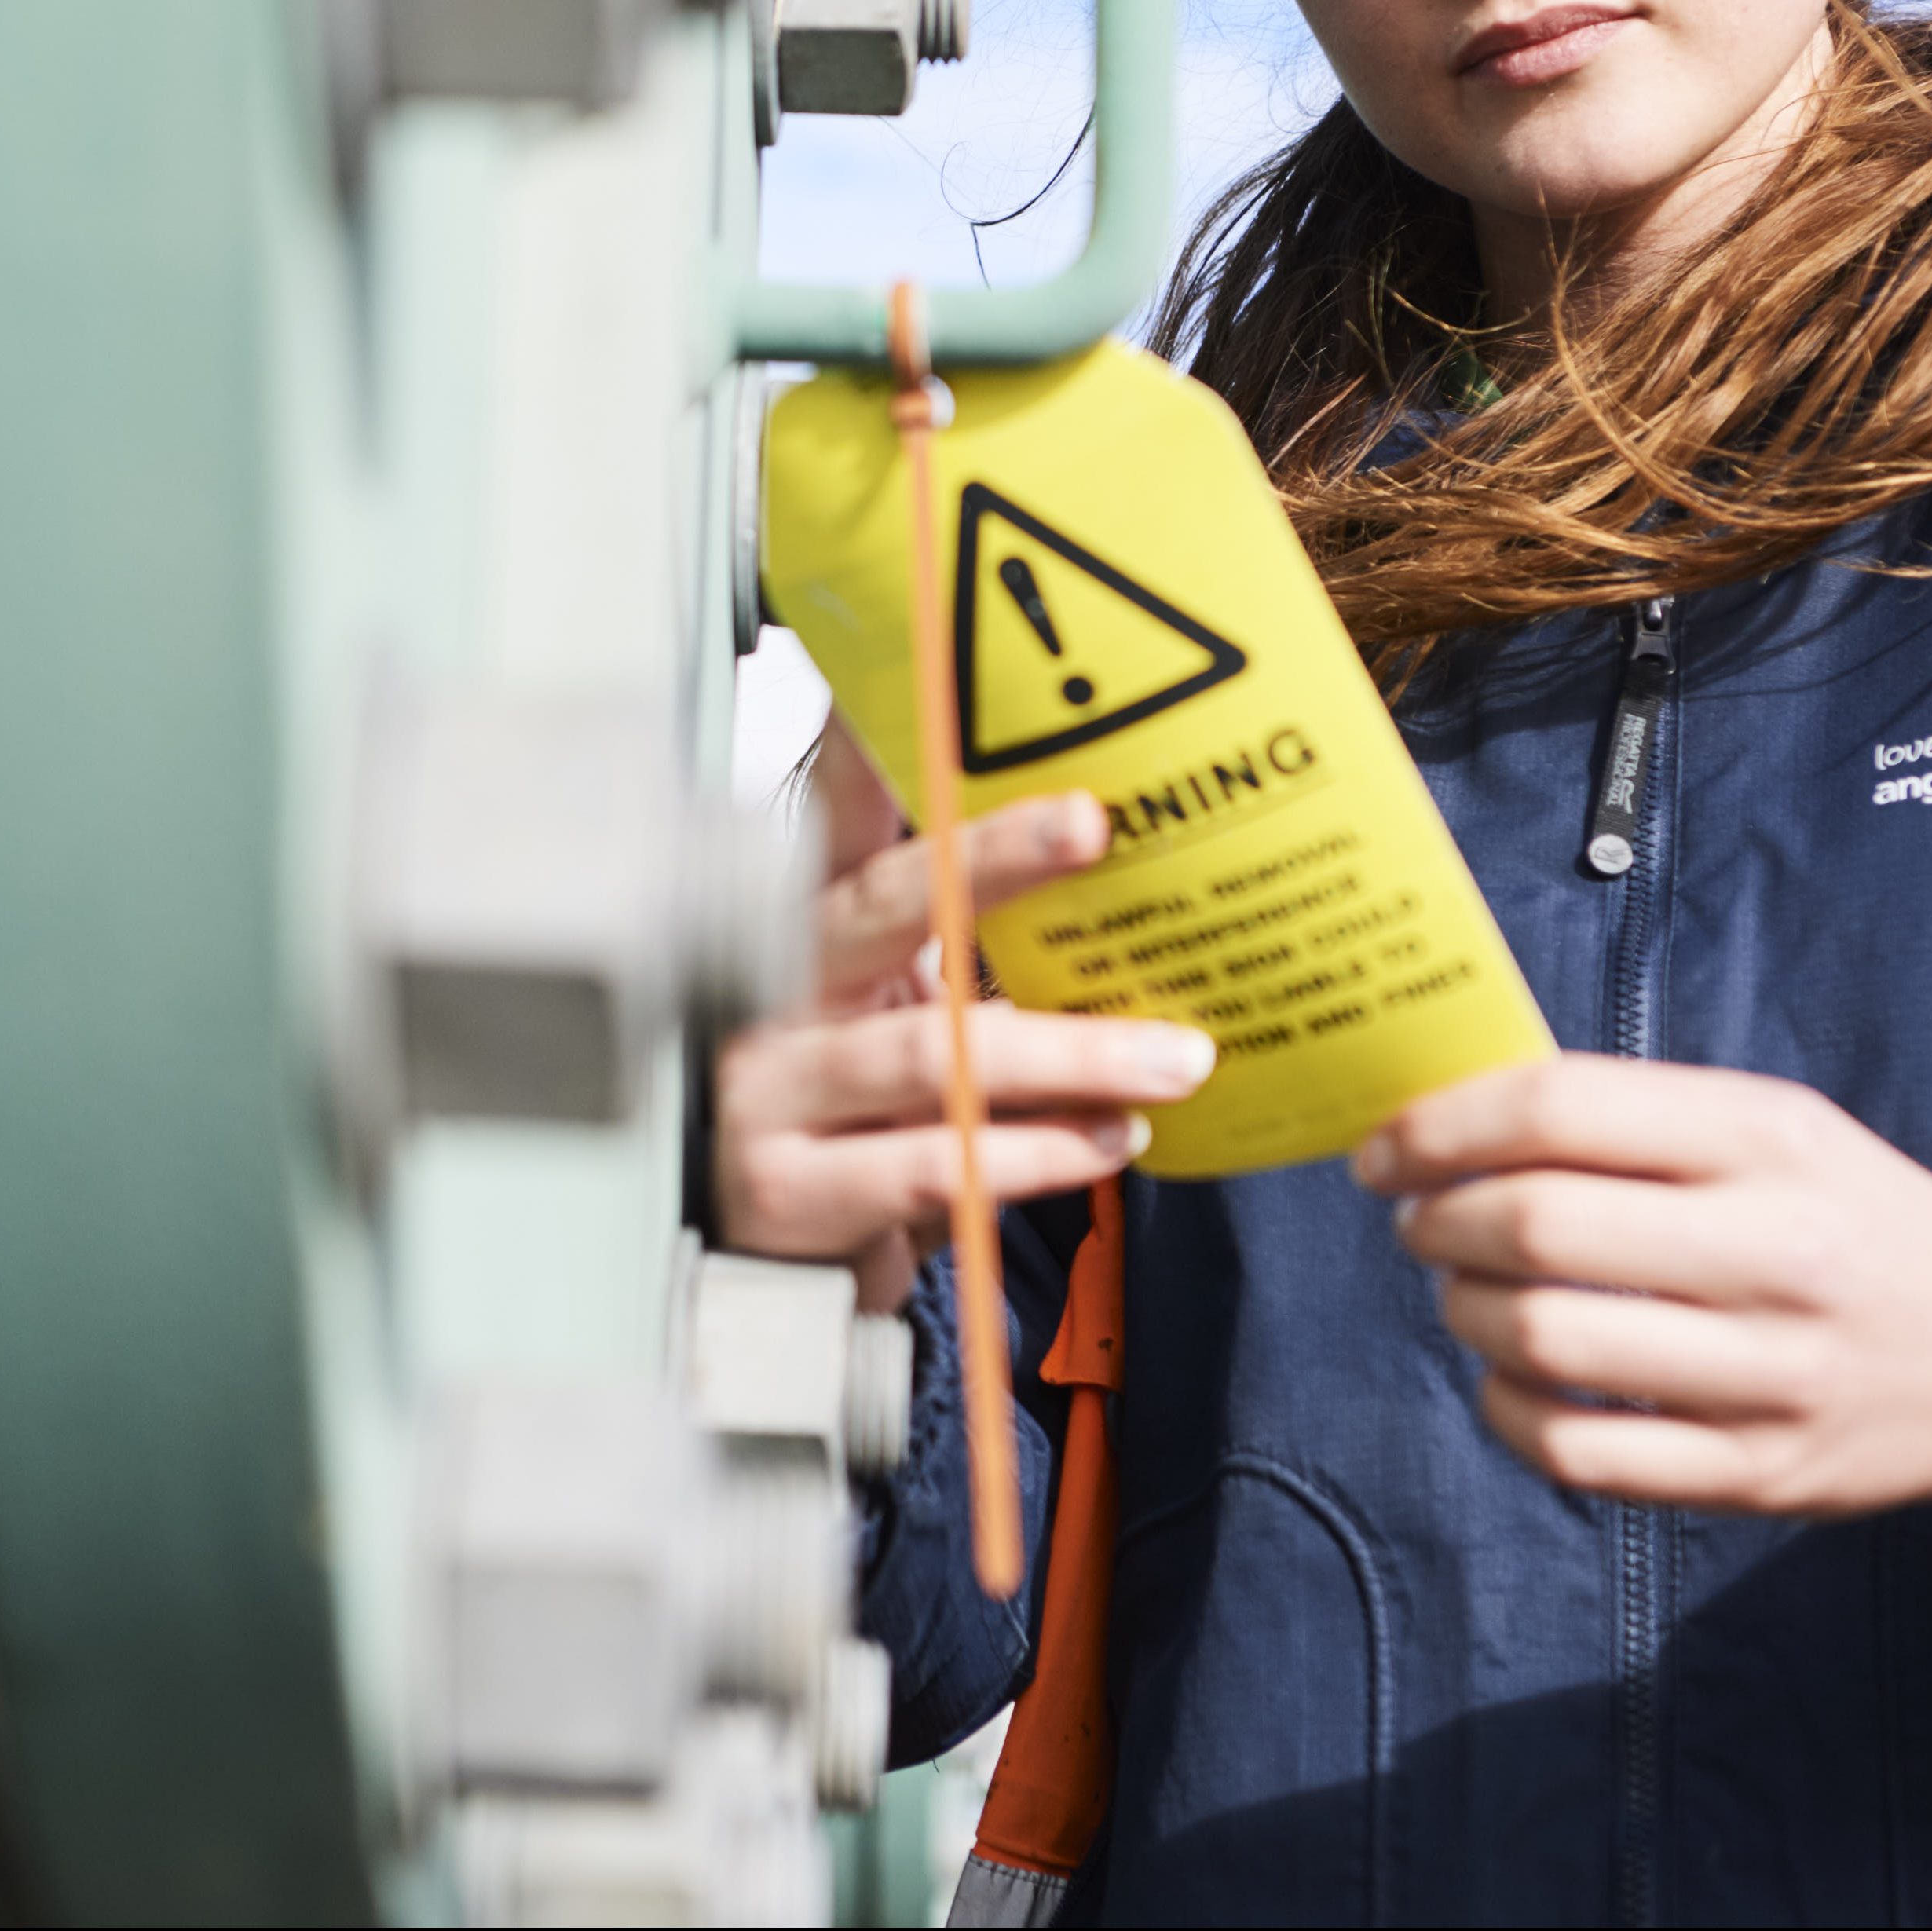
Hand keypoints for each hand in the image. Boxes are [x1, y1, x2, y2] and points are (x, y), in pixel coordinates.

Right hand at [716, 719, 1213, 1309]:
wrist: (756, 1251)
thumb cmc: (848, 1105)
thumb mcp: (891, 998)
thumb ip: (965, 926)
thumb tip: (1099, 830)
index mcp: (814, 923)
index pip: (837, 809)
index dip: (867, 740)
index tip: (924, 680)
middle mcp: (779, 987)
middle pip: (886, 901)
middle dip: (991, 857)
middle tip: (1090, 822)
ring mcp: (772, 1088)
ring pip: (928, 1052)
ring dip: (1068, 1053)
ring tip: (1175, 1057)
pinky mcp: (789, 1190)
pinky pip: (927, 1163)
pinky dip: (1033, 1152)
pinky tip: (1107, 1137)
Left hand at [1356, 1056, 1931, 1548]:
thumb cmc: (1843, 1213)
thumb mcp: (1770, 1124)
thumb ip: (1630, 1115)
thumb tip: (1452, 1118)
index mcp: (1767, 1137)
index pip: (1562, 1109)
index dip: (1443, 1125)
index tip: (1384, 1148)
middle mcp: (1775, 1250)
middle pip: (1538, 1228)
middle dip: (1439, 1220)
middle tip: (1417, 1220)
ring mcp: (1771, 1373)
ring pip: (1546, 1342)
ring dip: (1464, 1310)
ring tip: (1462, 1289)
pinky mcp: (1760, 1475)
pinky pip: (1582, 1453)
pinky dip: (1508, 1411)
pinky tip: (1505, 1377)